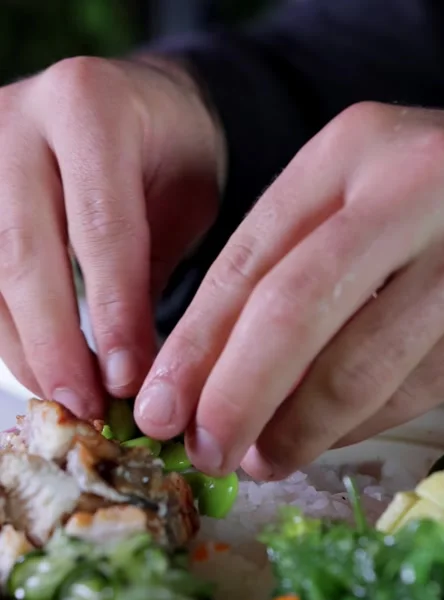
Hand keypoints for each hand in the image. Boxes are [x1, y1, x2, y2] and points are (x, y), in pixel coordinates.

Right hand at [0, 55, 224, 416]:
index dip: (113, 313)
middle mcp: (18, 120)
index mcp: (88, 106)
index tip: (129, 381)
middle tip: (89, 406)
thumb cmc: (169, 160)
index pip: (99, 227)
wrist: (137, 110)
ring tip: (68, 398)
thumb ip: (150, 276)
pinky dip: (9, 330)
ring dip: (26, 347)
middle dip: (57, 344)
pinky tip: (40, 369)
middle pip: (24, 252)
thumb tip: (134, 381)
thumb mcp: (183, 204)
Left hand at [135, 102, 443, 478]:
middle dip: (235, 397)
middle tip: (205, 451)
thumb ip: (287, 264)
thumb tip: (208, 381)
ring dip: (299, 430)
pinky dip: (360, 427)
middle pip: (294, 312)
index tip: (160, 408)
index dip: (195, 348)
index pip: (249, 261)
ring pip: (359, 366)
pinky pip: (417, 388)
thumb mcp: (352, 193)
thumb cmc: (427, 193)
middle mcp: (413, 187)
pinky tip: (326, 439)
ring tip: (262, 459)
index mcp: (350, 148)